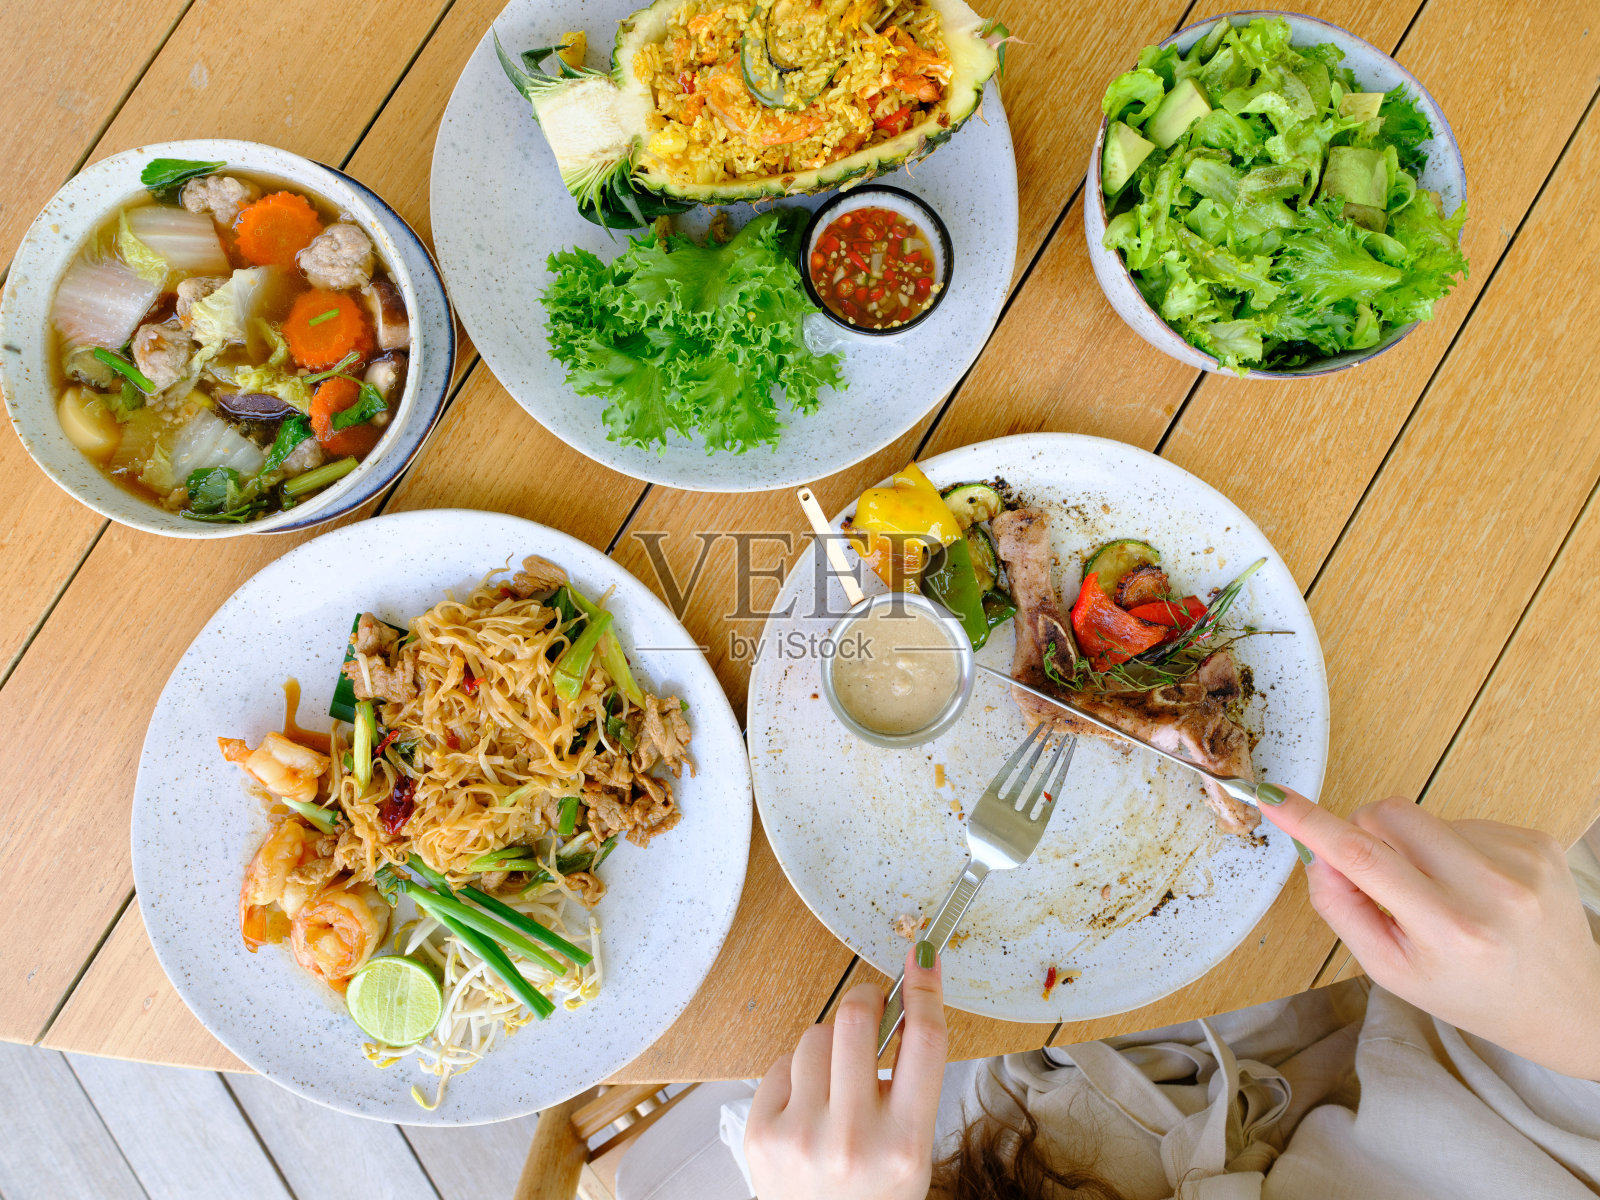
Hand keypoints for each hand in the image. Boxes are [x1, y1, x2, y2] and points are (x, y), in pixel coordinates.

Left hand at [746, 944, 948, 1199]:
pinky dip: (797, 1072)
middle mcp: (853, 1140)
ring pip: (815, 1035)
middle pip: (857, 1021)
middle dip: (866, 1000)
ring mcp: (802, 1136)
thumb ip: (911, 1083)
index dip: (925, 989)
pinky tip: (808, 1103)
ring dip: (830, 1043)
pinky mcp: (761, 1133)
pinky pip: (781, 1063)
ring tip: (837, 1079)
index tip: (922, 958)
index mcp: (905, 1144)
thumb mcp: (912, 1149)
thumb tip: (905, 1003)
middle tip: (871, 1008)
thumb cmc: (872, 1195)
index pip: (924, 1041)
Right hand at [1260, 787, 1599, 1077]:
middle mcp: (1490, 890)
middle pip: (1389, 815)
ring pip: (1424, 818)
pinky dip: (1453, 849)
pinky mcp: (1537, 842)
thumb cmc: (1474, 994)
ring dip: (1416, 848)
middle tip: (1382, 879)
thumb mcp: (1393, 971)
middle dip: (1367, 835)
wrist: (1568, 1007)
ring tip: (1444, 895)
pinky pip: (1463, 821)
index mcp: (1449, 931)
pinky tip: (1473, 887)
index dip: (1310, 822)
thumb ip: (1342, 909)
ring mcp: (1519, 861)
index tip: (1272, 796)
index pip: (1362, 858)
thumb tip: (1315, 851)